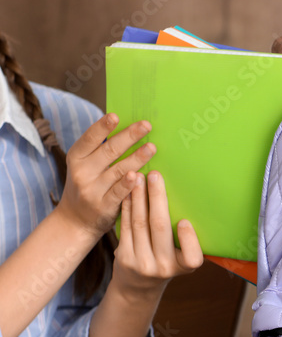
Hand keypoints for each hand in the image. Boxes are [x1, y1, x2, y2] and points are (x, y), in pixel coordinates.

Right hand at [55, 114, 155, 239]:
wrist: (74, 221)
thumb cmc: (87, 186)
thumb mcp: (85, 166)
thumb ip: (100, 151)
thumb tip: (127, 129)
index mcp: (76, 157)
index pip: (89, 139)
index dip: (102, 127)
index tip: (116, 115)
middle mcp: (82, 172)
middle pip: (108, 151)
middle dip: (129, 137)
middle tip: (146, 125)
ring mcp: (92, 190)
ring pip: (117, 170)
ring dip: (136, 158)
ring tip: (152, 147)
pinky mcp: (103, 206)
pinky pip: (119, 193)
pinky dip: (129, 184)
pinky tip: (139, 175)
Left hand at [110, 171, 202, 298]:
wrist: (138, 287)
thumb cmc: (166, 263)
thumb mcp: (181, 258)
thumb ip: (186, 238)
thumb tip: (186, 197)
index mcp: (184, 266)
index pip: (192, 257)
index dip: (188, 239)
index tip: (185, 222)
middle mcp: (163, 267)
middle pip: (160, 228)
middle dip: (157, 198)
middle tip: (156, 176)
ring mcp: (141, 263)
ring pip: (140, 223)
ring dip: (139, 197)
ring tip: (139, 177)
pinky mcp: (123, 257)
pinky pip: (126, 227)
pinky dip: (127, 207)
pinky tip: (128, 192)